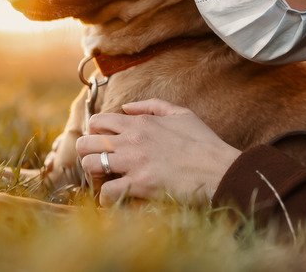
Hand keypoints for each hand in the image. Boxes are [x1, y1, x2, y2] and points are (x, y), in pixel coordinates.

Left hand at [75, 99, 240, 205]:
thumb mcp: (181, 114)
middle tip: (99, 164)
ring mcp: (134, 162)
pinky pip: (106, 192)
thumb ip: (152, 105)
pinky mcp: (140, 184)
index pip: (98, 121)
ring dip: (93, 175)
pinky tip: (113, 199)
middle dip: (87, 154)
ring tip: (104, 181)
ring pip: (90, 164)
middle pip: (86, 142)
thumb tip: (126, 107)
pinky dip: (105, 198)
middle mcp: (131, 139)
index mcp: (140, 122)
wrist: (219, 169)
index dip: (94, 134)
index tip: (103, 144)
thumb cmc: (203, 142)